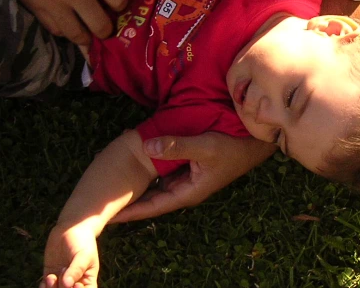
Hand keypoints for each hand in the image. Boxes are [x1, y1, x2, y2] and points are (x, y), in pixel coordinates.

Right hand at [0, 0, 126, 45]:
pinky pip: (55, 30)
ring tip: (88, 34)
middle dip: (107, 30)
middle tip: (106, 25)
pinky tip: (67, 26)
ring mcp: (54, 3)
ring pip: (77, 35)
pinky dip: (64, 31)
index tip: (118, 3)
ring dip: (86, 38)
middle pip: (101, 25)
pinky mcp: (35, 8)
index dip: (122, 4)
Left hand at [41, 224, 99, 287]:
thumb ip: (76, 270)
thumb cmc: (83, 241)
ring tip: (53, 277)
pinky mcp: (50, 275)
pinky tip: (49, 277)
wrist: (71, 229)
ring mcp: (61, 280)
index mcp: (87, 280)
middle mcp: (74, 283)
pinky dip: (44, 287)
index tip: (76, 285)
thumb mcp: (83, 255)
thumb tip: (66, 284)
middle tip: (62, 276)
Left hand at [109, 133, 274, 222]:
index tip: (110, 217)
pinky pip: (166, 172)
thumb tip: (147, 146)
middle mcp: (186, 189)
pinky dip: (153, 170)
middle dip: (132, 199)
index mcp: (188, 192)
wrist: (254, 143)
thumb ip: (177, 145)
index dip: (132, 212)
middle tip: (105, 200)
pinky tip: (140, 164)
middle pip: (153, 198)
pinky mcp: (192, 169)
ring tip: (116, 184)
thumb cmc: (232, 146)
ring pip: (159, 184)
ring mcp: (189, 179)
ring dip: (141, 184)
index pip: (153, 206)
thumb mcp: (205, 146)